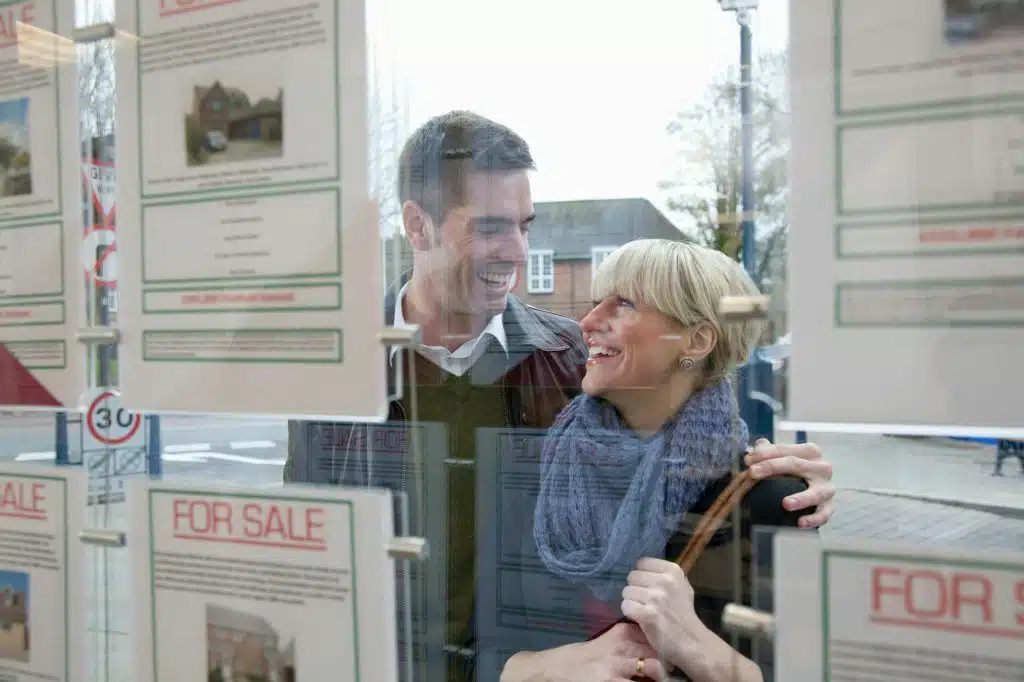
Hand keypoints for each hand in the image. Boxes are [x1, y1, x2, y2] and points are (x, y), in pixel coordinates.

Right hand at [500, 622, 669, 681]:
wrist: (556, 669)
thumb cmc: (583, 657)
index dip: (666, 645)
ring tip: (663, 680)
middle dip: (668, 662)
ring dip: (661, 675)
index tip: (672, 653)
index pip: (654, 634)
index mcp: (621, 632)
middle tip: (672, 671)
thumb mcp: (606, 641)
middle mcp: (621, 645)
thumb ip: (628, 640)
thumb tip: (655, 644)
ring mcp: (616, 665)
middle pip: (658, 650)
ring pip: (654, 668)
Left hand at [620, 558, 708, 676]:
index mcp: (673, 571)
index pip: (642, 562)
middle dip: (635, 588)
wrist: (692, 642)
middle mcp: (665, 581)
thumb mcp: (681, 586)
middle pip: (632, 576)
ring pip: (626, 591)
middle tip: (644, 601)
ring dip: (632, 601)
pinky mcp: (648, 614)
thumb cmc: (684, 614)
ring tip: (643, 610)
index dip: (642, 575)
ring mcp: (656, 598)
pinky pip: (626, 606)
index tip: (648, 587)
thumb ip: (663, 575)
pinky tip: (640, 618)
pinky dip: (630, 613)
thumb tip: (640, 567)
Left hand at [744, 438, 834, 528]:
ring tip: (785, 504)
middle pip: (796, 465)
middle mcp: (822, 468)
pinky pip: (824, 514)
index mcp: (810, 452)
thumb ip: (765, 452)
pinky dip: (813, 519)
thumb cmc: (792, 472)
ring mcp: (827, 488)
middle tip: (752, 473)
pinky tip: (800, 523)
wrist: (813, 491)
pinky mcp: (829, 506)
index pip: (786, 449)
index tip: (747, 461)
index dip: (765, 453)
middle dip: (772, 467)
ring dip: (801, 498)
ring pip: (816, 492)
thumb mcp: (780, 458)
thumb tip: (750, 457)